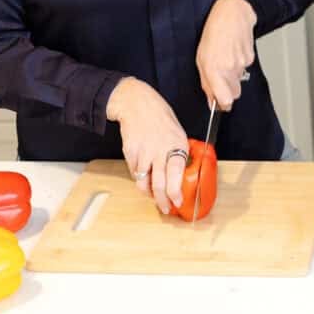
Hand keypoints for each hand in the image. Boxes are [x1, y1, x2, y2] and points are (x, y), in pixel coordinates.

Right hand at [106, 77, 187, 214]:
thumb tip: (183, 175)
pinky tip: (145, 176)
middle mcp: (160, 150)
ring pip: (144, 182)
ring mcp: (143, 152)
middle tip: (165, 208)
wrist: (138, 105)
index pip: (176, 174)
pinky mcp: (130, 153)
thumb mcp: (178, 134)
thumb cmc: (161, 119)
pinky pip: (135, 173)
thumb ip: (180, 154)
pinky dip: (140, 178)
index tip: (178, 202)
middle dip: (162, 201)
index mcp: (177, 145)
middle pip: (159, 184)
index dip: (176, 192)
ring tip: (154, 196)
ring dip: (149, 193)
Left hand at [195, 0, 257, 110]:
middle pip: (235, 94)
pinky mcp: (250, 58)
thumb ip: (206, 82)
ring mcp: (242, 63)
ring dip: (233, 76)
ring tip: (226, 59)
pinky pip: (245, 69)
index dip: (223, 105)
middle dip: (228, 90)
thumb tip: (211, 100)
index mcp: (214, 70)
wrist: (231, 14)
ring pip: (239, 81)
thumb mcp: (201, 59)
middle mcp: (229, 69)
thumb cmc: (213, 34)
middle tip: (221, 77)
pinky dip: (240, 64)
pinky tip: (234, 52)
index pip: (225, 101)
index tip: (220, 104)